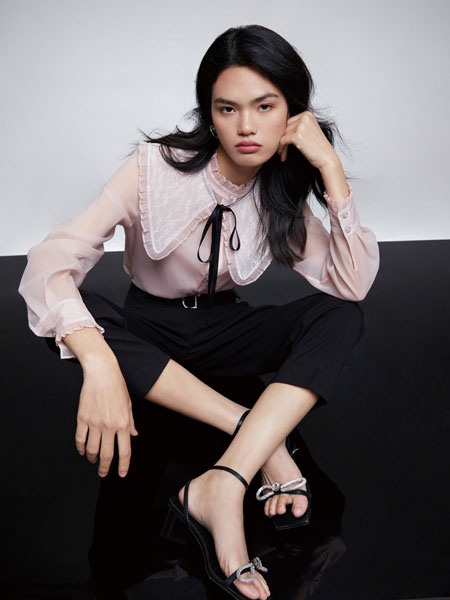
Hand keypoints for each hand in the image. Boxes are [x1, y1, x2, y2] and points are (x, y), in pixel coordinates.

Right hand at [75, 358, 137, 477]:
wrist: (102, 373)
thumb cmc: (117, 386)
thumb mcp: (129, 405)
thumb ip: (131, 422)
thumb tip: (134, 435)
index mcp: (123, 423)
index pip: (124, 451)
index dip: (123, 465)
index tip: (121, 473)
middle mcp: (109, 426)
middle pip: (106, 455)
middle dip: (105, 467)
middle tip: (103, 473)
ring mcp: (94, 423)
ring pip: (92, 450)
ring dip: (92, 458)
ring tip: (93, 460)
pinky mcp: (82, 418)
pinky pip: (80, 439)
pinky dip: (81, 448)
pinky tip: (83, 450)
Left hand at [277, 110, 338, 169]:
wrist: (327, 158)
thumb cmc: (318, 148)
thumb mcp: (309, 131)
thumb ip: (298, 126)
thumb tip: (280, 127)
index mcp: (307, 114)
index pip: (288, 122)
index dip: (285, 134)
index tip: (285, 144)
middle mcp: (304, 117)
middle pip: (284, 128)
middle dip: (282, 140)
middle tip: (282, 151)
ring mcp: (301, 125)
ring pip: (282, 135)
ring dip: (281, 146)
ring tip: (283, 155)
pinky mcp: (297, 135)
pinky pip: (282, 141)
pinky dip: (282, 150)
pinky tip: (284, 157)